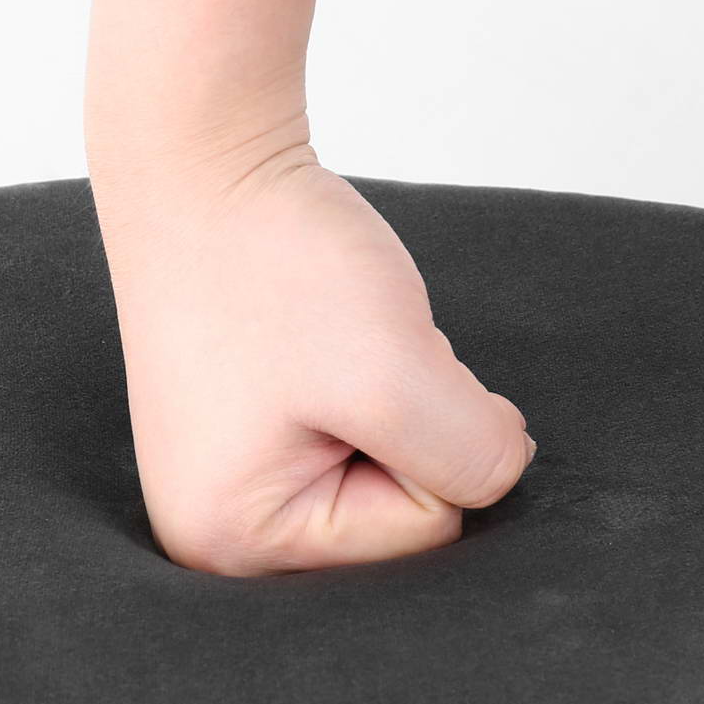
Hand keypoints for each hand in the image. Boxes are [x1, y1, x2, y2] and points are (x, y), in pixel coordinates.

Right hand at [94, 155, 535, 576]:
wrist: (200, 162)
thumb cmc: (271, 262)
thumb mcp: (395, 374)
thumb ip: (474, 454)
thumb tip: (502, 470)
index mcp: (238, 541)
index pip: (422, 530)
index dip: (432, 436)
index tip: (369, 366)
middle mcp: (220, 531)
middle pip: (398, 511)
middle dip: (410, 423)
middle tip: (350, 354)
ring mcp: (228, 478)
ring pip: (384, 467)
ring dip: (389, 395)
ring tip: (325, 341)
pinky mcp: (243, 434)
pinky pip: (349, 436)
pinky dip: (365, 384)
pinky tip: (317, 344)